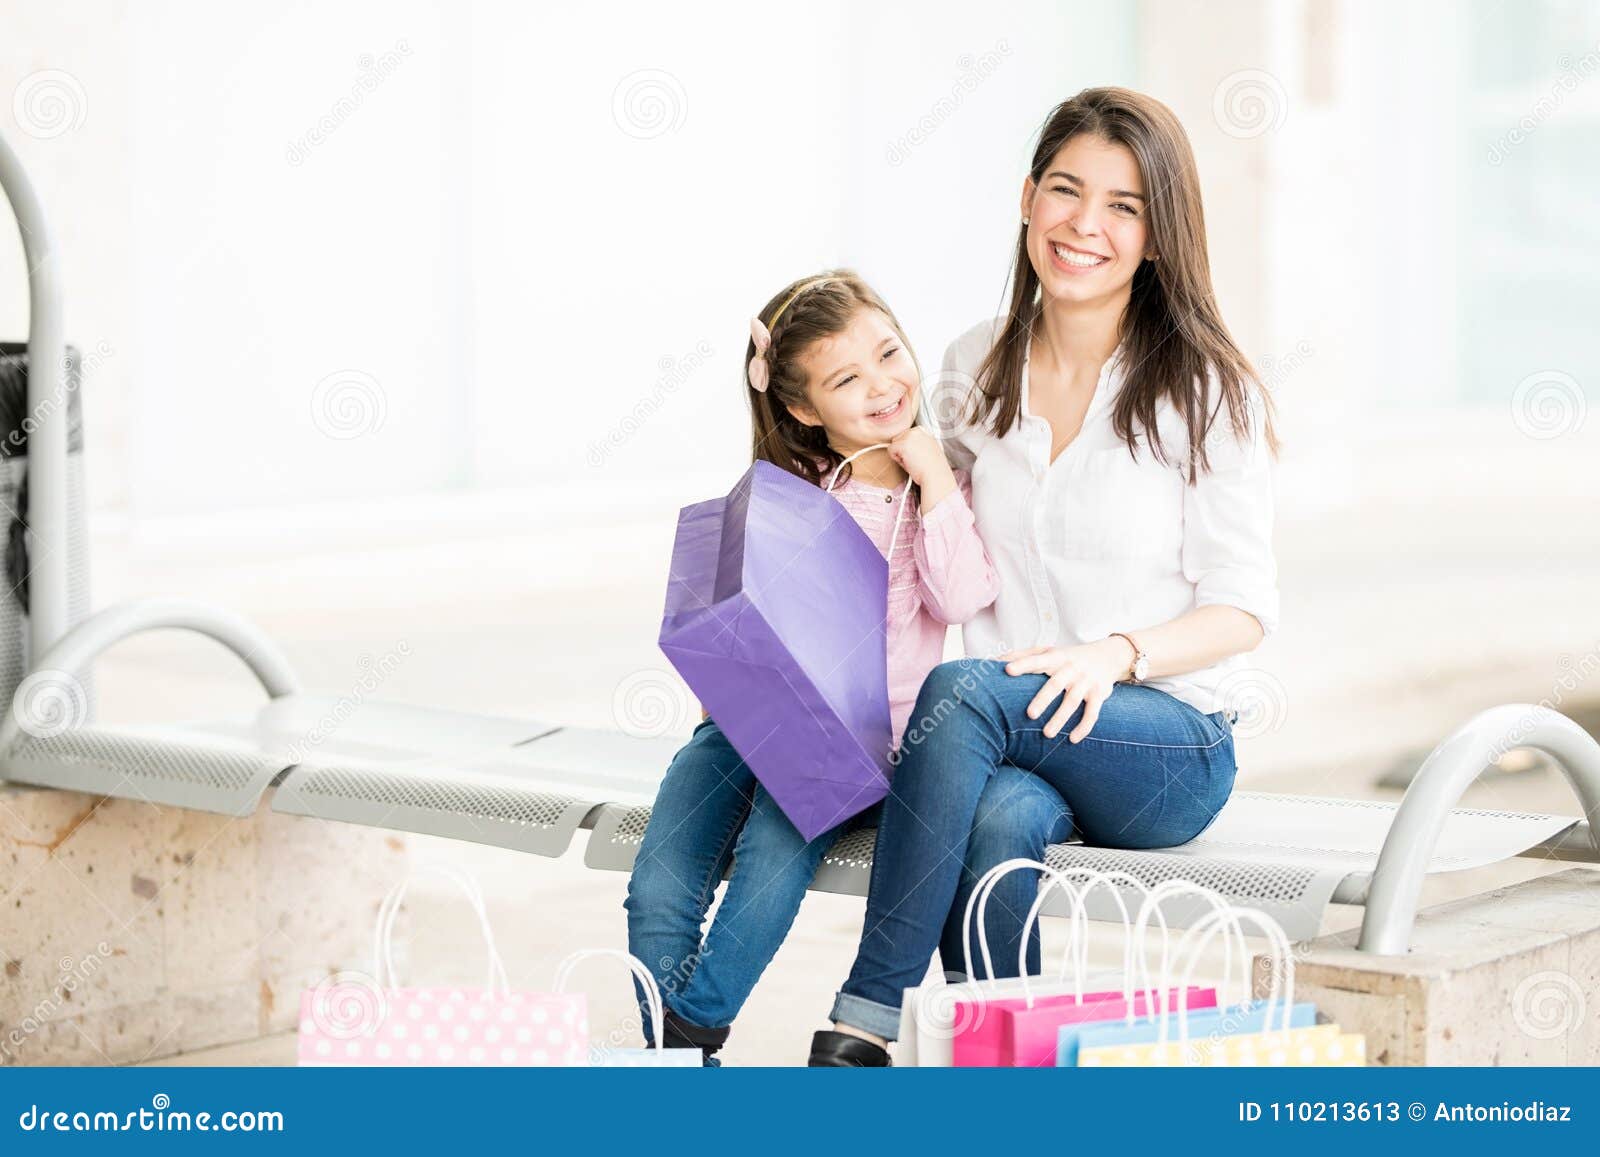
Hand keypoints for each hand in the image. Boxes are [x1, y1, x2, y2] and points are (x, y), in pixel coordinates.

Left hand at [887, 426, 955, 508]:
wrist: (936, 476)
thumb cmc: (932, 468)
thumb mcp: (927, 448)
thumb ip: (917, 443)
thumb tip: (907, 446)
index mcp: (923, 430)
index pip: (905, 437)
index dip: (909, 449)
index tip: (919, 456)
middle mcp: (916, 430)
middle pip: (898, 440)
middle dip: (904, 451)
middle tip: (917, 460)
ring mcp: (909, 436)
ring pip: (894, 445)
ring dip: (901, 455)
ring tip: (914, 462)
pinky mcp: (902, 444)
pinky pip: (890, 451)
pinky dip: (897, 460)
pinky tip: (910, 463)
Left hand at [997, 637, 1133, 742]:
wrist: (1108, 656)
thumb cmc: (1068, 657)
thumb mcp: (1048, 651)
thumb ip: (1023, 655)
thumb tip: (994, 660)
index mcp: (1056, 657)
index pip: (1036, 660)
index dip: (1022, 664)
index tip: (1007, 670)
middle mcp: (1071, 669)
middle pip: (1055, 684)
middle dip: (1043, 699)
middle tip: (1029, 715)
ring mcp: (1086, 682)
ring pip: (1072, 701)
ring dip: (1060, 718)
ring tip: (1047, 734)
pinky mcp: (1099, 694)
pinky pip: (1093, 713)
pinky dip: (1084, 727)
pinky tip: (1072, 739)